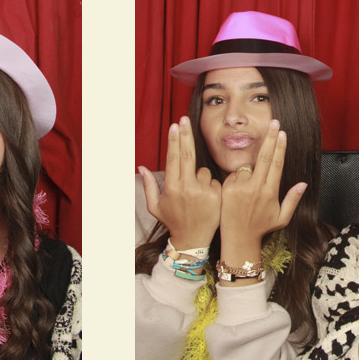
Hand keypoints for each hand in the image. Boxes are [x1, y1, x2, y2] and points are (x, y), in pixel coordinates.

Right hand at [139, 118, 221, 251]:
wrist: (193, 241)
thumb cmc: (173, 221)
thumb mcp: (155, 207)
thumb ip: (149, 186)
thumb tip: (141, 167)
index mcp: (171, 188)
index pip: (173, 158)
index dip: (174, 140)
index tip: (175, 125)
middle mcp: (187, 188)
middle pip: (188, 155)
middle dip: (186, 135)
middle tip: (185, 119)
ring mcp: (203, 192)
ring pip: (203, 171)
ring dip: (199, 177)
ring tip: (196, 196)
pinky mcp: (217, 196)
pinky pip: (213, 181)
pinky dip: (210, 186)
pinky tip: (207, 200)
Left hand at [218, 121, 306, 262]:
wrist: (238, 239)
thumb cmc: (261, 228)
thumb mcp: (282, 218)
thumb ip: (293, 200)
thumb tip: (303, 184)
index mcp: (270, 192)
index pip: (277, 163)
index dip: (280, 147)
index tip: (282, 133)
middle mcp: (255, 188)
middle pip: (264, 157)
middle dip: (270, 138)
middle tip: (274, 122)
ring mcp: (239, 187)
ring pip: (247, 167)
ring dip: (250, 171)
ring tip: (248, 191)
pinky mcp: (227, 188)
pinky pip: (234, 175)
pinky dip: (238, 179)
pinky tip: (238, 193)